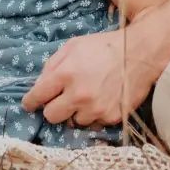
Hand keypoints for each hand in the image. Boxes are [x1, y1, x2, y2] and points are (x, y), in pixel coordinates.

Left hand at [22, 30, 155, 126]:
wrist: (139, 53)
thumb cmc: (103, 47)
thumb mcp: (73, 46)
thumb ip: (52, 65)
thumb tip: (39, 86)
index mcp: (65, 74)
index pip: (38, 96)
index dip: (31, 101)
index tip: (30, 104)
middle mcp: (79, 95)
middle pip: (51, 116)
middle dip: (52, 108)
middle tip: (60, 99)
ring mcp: (96, 109)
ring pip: (72, 122)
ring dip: (75, 112)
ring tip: (86, 96)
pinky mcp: (110, 118)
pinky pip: (92, 124)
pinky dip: (93, 115)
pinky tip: (100, 100)